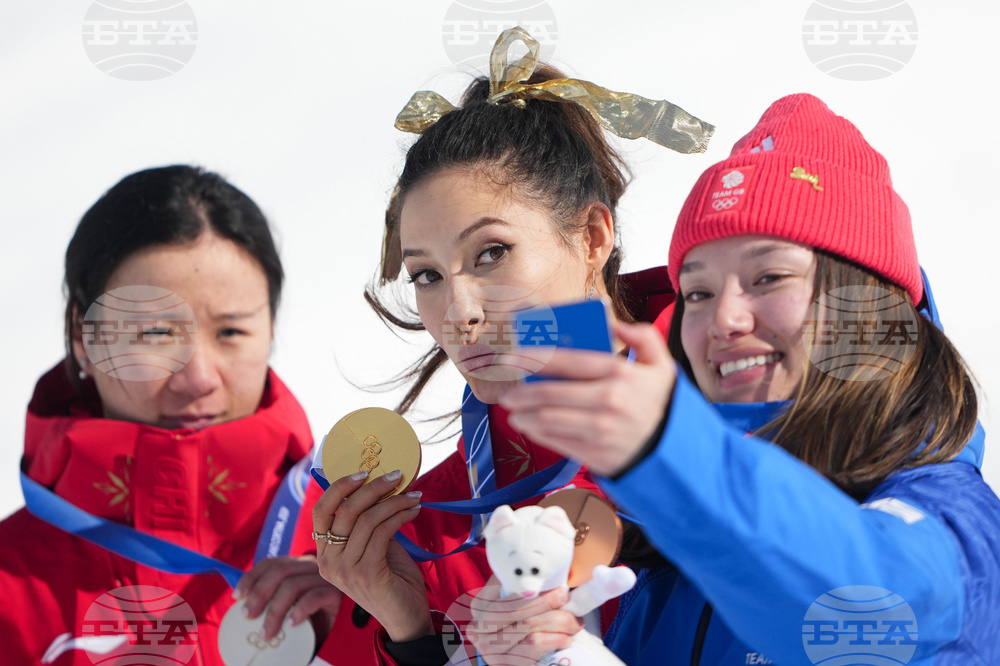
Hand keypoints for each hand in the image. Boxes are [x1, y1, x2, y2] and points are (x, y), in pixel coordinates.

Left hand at [233, 555, 341, 641]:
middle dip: (259, 593)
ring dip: (274, 611)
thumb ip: (271, 601)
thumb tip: (240, 608)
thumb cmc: (310, 622)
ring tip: (267, 632)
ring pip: (293, 585)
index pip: (271, 563)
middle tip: (248, 616)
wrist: (338, 633)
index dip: (251, 576)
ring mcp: (325, 578)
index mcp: (298, 566)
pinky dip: (299, 610)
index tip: (237, 596)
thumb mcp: (288, 608)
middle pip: (279, 571)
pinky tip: (291, 624)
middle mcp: (311, 567)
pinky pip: (314, 597)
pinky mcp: (336, 593)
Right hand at [312, 470, 430, 641]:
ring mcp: (345, 570)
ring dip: (395, 501)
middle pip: (345, 510)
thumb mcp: (374, 546)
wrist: (406, 616)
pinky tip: (414, 511)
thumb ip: (368, 522)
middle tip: (397, 475)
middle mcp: (328, 562)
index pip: (320, 511)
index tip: (363, 472)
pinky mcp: (366, 574)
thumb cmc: (392, 578)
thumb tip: (379, 484)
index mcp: (324, 553)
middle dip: (373, 487)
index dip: (339, 487)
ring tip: (414, 496)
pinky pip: (382, 532)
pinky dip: (400, 516)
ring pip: (367, 519)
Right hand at [466, 578, 580, 665]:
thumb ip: (523, 588)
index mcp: (481, 604)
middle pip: (514, 608)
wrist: (513, 657)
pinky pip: (534, 645)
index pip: (501, 585)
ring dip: (557, 622)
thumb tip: (552, 569)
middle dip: (544, 600)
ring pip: (528, 627)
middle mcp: (479, 626)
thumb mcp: (514, 605)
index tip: (550, 575)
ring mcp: (489, 648)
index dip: (526, 580)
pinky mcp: (504, 663)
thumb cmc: (519, 625)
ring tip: (575, 621)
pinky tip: (566, 637)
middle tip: (565, 595)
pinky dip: (555, 639)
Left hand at [500, 322, 675, 475]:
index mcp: (621, 374)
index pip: (569, 361)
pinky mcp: (595, 454)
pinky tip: (529, 426)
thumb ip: (643, 337)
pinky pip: (557, 441)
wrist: (674, 451)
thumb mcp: (662, 365)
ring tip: (513, 409)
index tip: (513, 357)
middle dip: (522, 392)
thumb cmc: (661, 403)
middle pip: (551, 394)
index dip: (536, 358)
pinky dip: (537, 432)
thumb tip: (614, 323)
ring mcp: (600, 430)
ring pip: (548, 420)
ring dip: (524, 414)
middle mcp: (608, 402)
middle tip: (508, 392)